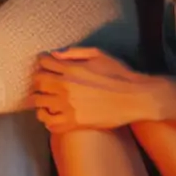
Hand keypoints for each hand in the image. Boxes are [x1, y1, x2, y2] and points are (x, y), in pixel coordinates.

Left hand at [32, 47, 159, 132]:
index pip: (43, 63)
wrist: (137, 98)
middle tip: (44, 85)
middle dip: (38, 82)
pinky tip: (52, 116)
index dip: (42, 63)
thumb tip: (54, 54)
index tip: (45, 67)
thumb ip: (75, 52)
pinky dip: (47, 120)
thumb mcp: (99, 55)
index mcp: (71, 69)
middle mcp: (66, 86)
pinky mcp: (75, 122)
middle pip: (37, 82)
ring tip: (44, 102)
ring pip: (39, 103)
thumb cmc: (120, 75)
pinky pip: (50, 124)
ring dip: (39, 101)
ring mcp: (69, 105)